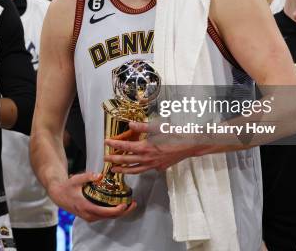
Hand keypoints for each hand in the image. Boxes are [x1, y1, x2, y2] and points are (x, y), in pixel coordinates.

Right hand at [47, 172, 136, 221]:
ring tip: (130, 204)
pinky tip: (120, 205)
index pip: (105, 212)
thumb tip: (100, 175)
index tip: (125, 204)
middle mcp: (89, 215)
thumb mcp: (76, 179)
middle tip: (133, 204)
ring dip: (120, 212)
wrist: (58, 195)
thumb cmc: (68, 187)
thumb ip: (88, 177)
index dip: (117, 210)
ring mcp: (90, 217)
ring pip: (108, 217)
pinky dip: (114, 211)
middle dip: (123, 211)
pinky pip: (105, 216)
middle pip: (110, 217)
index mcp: (86, 207)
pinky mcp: (91, 216)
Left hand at [104, 122, 219, 173]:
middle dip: (114, 159)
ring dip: (123, 170)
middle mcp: (148, 158)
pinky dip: (137, 170)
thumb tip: (130, 125)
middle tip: (105, 158)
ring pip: (135, 170)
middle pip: (127, 161)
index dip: (115, 144)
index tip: (106, 142)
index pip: (125, 146)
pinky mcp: (159, 168)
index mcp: (146, 147)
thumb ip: (142, 127)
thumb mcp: (158, 127)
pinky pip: (145, 170)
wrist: (190, 145)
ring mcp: (154, 165)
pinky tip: (134, 168)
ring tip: (115, 169)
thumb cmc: (175, 134)